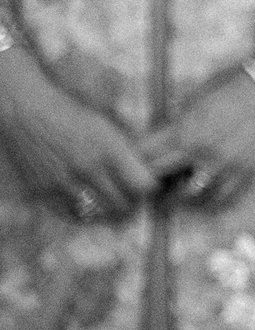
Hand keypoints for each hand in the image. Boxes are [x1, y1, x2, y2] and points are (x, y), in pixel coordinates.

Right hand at [0, 59, 156, 222]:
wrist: (29, 114)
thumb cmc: (72, 115)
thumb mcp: (107, 127)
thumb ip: (125, 151)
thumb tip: (146, 172)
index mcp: (109, 149)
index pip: (142, 185)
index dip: (150, 188)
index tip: (150, 186)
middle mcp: (87, 169)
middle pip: (121, 205)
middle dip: (132, 205)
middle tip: (134, 201)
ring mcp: (63, 184)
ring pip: (98, 214)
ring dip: (110, 214)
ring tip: (116, 209)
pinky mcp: (43, 193)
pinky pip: (70, 215)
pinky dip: (85, 216)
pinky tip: (92, 210)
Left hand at [136, 67, 254, 211]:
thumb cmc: (234, 83)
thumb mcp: (197, 98)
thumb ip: (177, 122)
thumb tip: (159, 140)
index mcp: (187, 130)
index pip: (144, 154)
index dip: (133, 157)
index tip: (130, 158)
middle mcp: (203, 153)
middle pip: (160, 177)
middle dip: (147, 177)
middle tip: (144, 178)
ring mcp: (226, 165)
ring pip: (190, 197)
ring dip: (176, 198)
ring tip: (172, 195)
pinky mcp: (246, 171)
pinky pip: (223, 199)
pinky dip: (210, 204)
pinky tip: (203, 202)